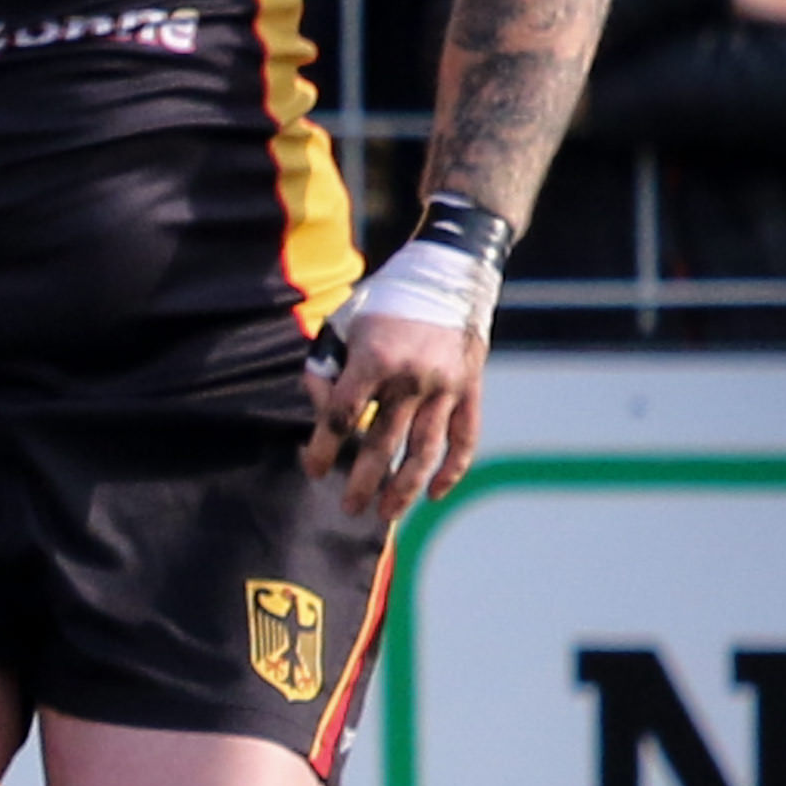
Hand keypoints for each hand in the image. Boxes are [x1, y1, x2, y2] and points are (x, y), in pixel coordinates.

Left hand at [302, 307, 483, 518]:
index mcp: (374, 359)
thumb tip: (320, 415)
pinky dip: (452, 469)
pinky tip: (434, 494)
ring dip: (404, 487)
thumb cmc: (384, 302)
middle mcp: (411, 377)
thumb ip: (325, 369)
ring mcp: (446, 386)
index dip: (323, 449)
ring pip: (425, 450)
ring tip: (386, 513)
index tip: (314, 470)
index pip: (341, 417)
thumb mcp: (342, 325)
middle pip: (382, 443)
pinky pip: (465, 437)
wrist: (448, 273)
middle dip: (362, 482)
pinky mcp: (471, 388)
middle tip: (348, 508)